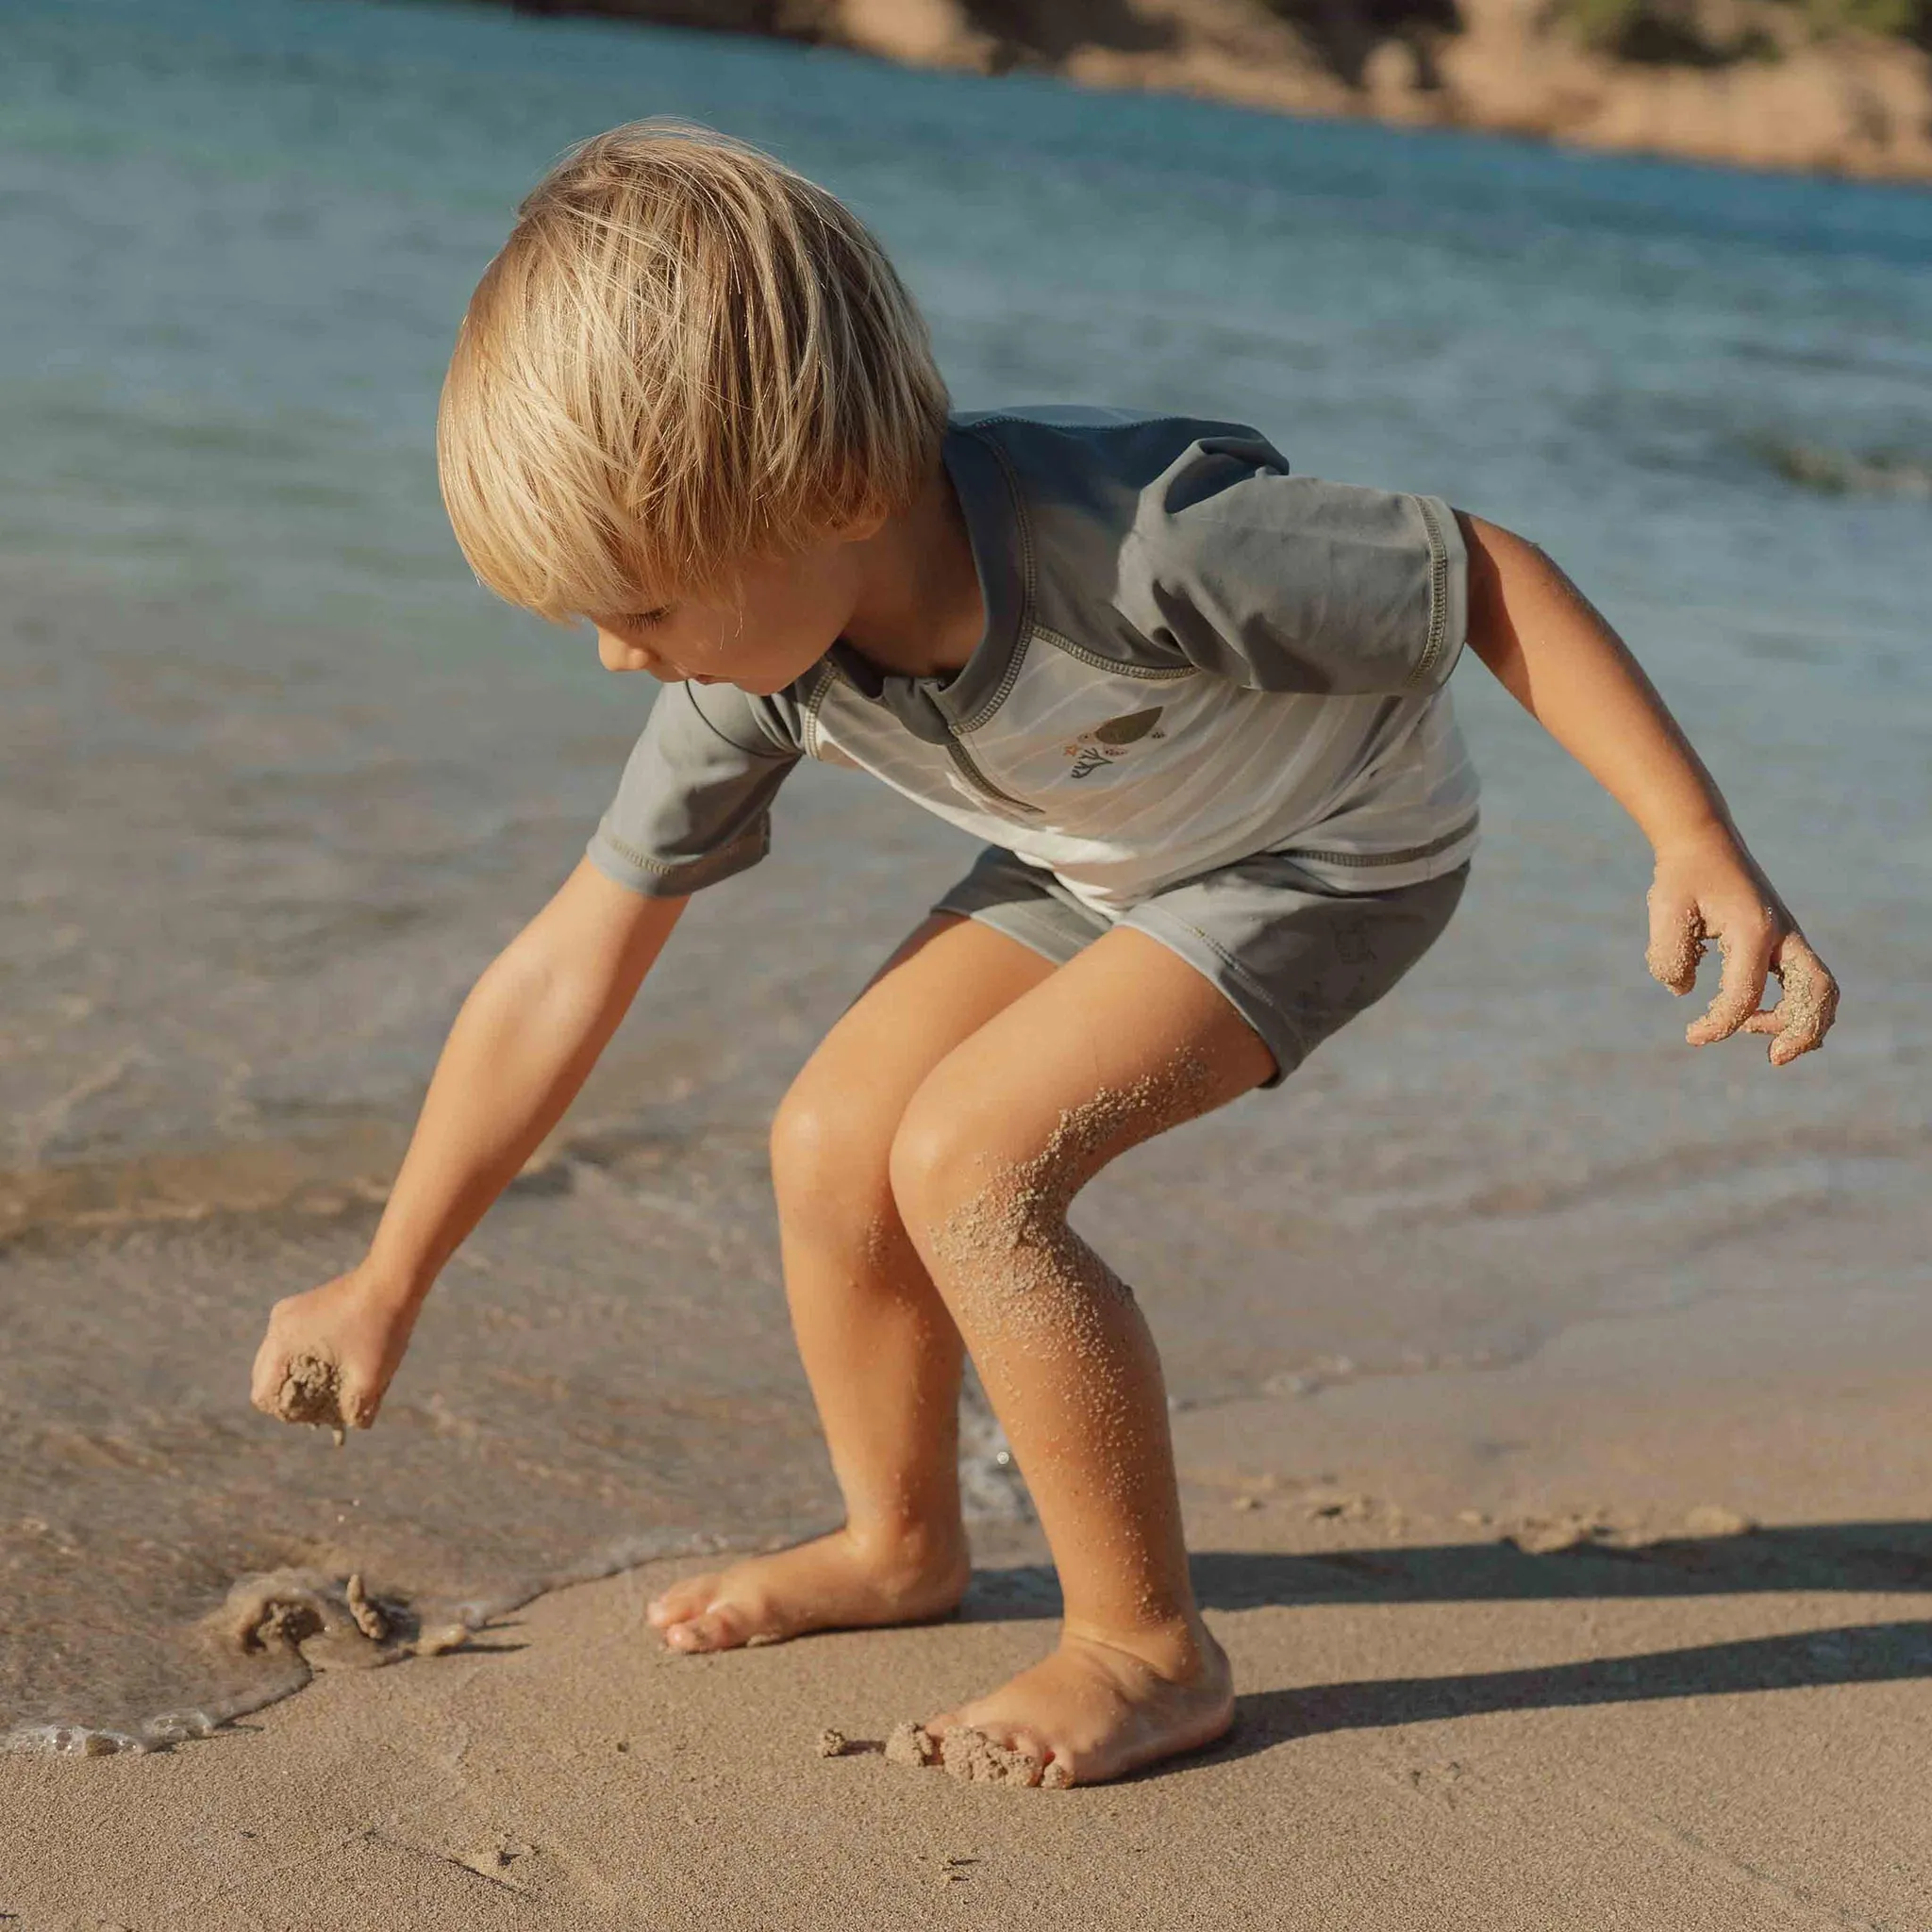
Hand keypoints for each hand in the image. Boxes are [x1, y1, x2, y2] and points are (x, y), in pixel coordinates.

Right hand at [250, 1267, 420, 1431]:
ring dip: (300, 1378)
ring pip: (279, 1361)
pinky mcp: (302, 1307)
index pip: (263, 1395)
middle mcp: (277, 1327)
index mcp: (282, 1343)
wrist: (394, 1279)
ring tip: (333, 1388)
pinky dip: (307, 1359)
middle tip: (324, 1406)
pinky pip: (293, 1343)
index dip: (288, 1414)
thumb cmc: (381, 1328)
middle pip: (266, 1378)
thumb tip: (349, 1428)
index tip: (318, 1416)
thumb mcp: (371, 1379)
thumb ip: (356, 1411)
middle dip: (293, 1397)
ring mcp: (288, 1313)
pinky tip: (337, 1366)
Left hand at [1644, 831, 1838, 1067]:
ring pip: (1819, 987)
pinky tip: (1760, 1018)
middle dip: (1800, 1030)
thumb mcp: (1664, 908)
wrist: (1703, 842)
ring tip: (1768, 1042)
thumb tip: (1684, 991)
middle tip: (1773, 1058)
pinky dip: (1798, 1005)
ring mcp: (1788, 937)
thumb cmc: (1682, 875)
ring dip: (1803, 1020)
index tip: (1692, 1036)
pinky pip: (1806, 979)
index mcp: (1753, 930)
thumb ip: (1669, 954)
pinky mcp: (1784, 940)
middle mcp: (1782, 935)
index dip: (1719, 1024)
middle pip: (1815, 992)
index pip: (1744, 995)